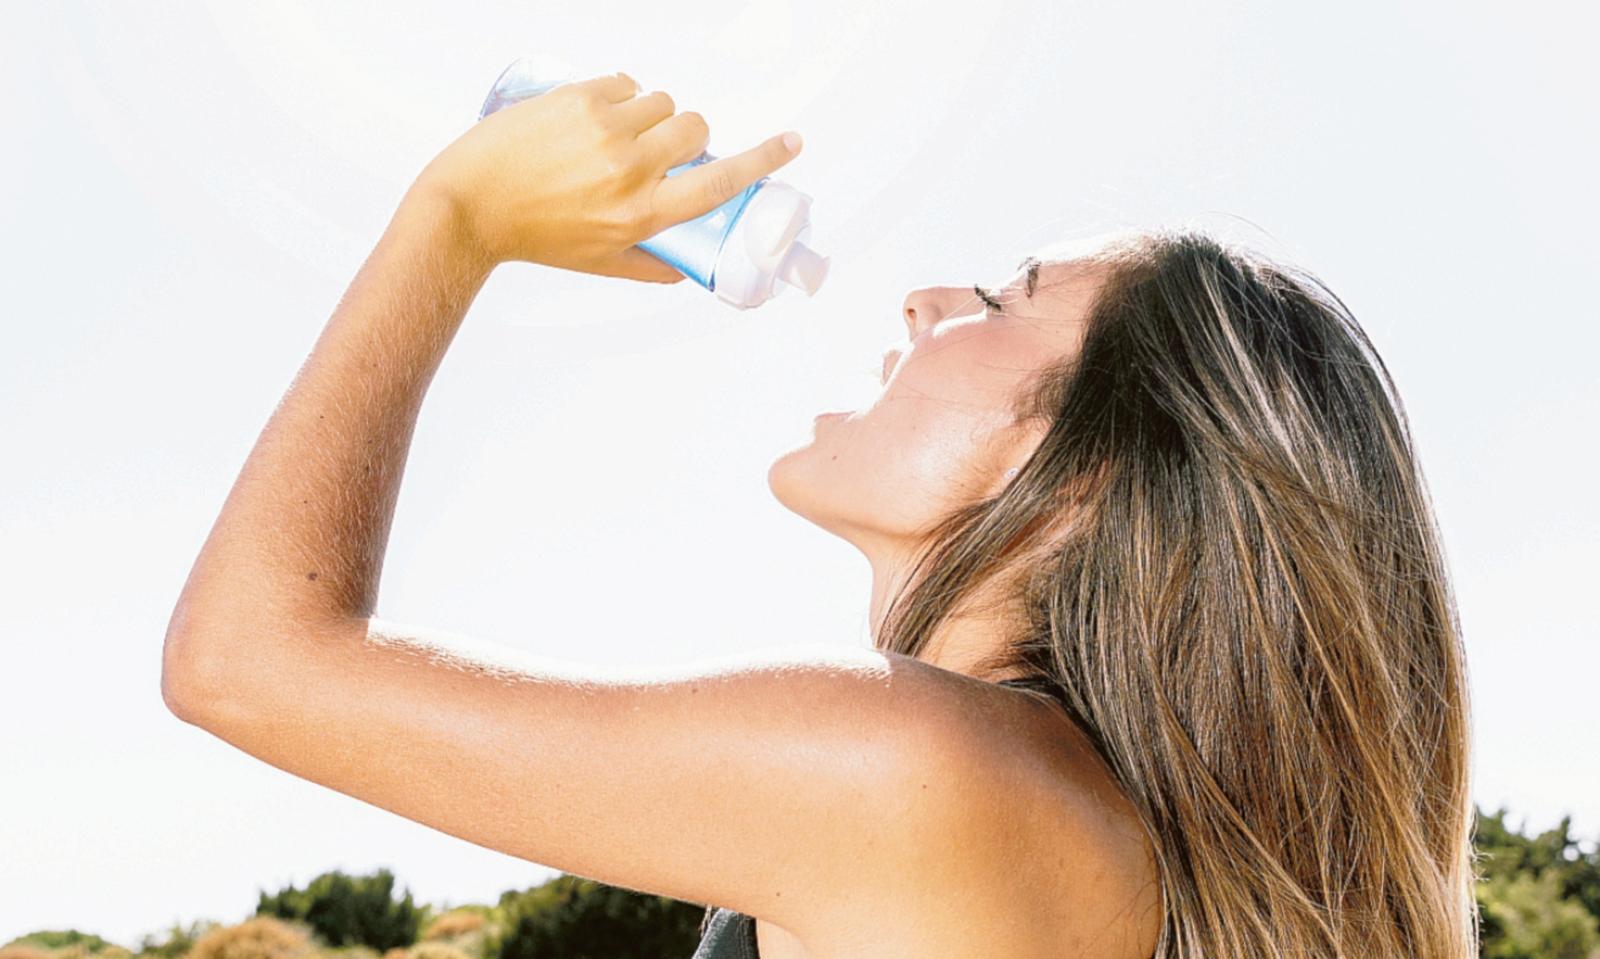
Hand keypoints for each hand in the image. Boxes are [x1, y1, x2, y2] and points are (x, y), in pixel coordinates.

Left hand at [412, 71, 803, 282]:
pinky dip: (620, 97)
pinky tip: (595, 118)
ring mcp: (605, 130)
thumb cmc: (534, 237)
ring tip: (618, 136)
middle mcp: (630, 170)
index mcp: (642, 215)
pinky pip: (626, 84)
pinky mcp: (580, 98)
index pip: (719, 185)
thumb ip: (651, 266)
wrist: (471, 203)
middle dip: (687, 137)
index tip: (793, 143)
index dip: (762, 160)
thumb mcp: (600, 263)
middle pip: (696, 129)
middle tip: (660, 151)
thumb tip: (686, 271)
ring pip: (662, 102)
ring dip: (652, 115)